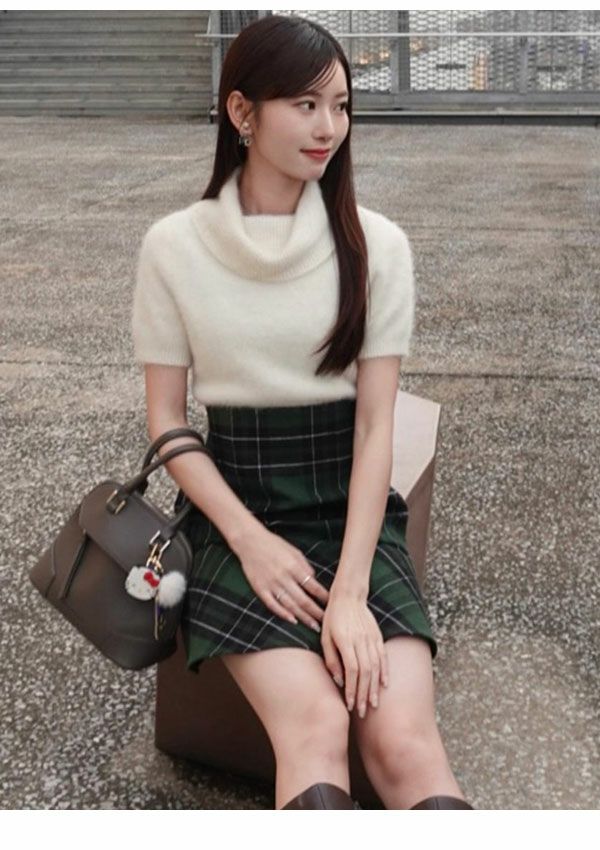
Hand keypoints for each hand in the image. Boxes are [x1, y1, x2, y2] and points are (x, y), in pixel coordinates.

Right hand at [232, 525, 329, 630]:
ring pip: (290, 605)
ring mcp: (271, 584)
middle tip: (325, 621)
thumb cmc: (273, 544)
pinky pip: (272, 605)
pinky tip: (293, 620)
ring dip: (303, 617)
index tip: (331, 604)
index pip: (312, 586)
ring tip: (313, 625)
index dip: (323, 597)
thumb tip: (314, 580)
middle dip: (316, 612)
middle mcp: (283, 577)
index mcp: (293, 566)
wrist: (249, 541)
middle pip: (303, 599)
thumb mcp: (294, 551)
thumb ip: (305, 566)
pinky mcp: (260, 589)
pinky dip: (283, 614)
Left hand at [320, 589, 388, 717]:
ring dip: (374, 687)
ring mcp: (371, 639)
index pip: (352, 670)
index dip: (351, 689)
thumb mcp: (325, 636)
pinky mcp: (378, 637)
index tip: (349, 704)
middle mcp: (361, 641)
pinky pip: (383, 657)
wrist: (349, 596)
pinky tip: (384, 685)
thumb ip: (331, 659)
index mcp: (346, 641)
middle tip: (361, 711)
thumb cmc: (333, 617)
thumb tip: (339, 680)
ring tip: (373, 704)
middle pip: (365, 672)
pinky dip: (385, 672)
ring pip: (376, 667)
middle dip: (363, 694)